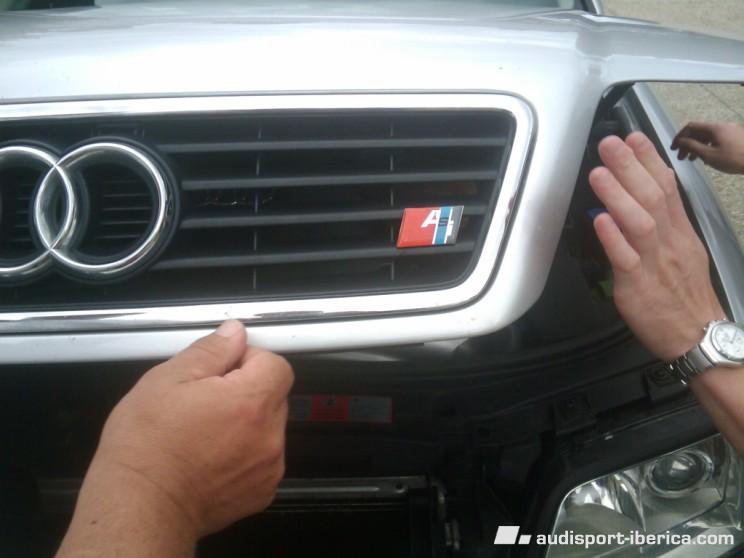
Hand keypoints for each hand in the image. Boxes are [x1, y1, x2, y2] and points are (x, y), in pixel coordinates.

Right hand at [60, 319, 293, 555]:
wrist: (139, 508)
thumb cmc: (146, 448)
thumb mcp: (167, 380)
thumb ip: (210, 350)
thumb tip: (234, 334)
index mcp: (251, 401)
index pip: (277, 364)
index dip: (250, 359)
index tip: (225, 367)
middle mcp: (268, 435)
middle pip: (274, 395)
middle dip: (246, 391)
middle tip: (206, 400)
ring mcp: (268, 467)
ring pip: (268, 428)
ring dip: (246, 423)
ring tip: (204, 433)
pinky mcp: (261, 491)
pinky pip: (263, 459)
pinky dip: (244, 454)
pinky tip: (210, 456)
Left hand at [589, 132, 725, 360]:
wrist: (697, 336)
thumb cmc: (684, 295)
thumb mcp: (683, 252)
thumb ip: (662, 226)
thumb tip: (636, 201)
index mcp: (680, 232)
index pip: (667, 189)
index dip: (649, 161)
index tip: (633, 137)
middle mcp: (669, 242)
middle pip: (652, 198)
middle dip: (630, 168)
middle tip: (610, 143)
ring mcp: (654, 263)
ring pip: (639, 223)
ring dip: (618, 195)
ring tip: (599, 172)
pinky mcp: (638, 286)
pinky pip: (625, 259)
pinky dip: (612, 238)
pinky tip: (599, 219)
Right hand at [671, 121, 743, 173]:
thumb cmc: (733, 159)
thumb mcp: (709, 154)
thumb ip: (692, 146)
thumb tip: (679, 141)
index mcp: (714, 128)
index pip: (690, 126)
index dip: (679, 136)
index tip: (673, 148)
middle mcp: (721, 126)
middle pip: (699, 131)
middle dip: (687, 143)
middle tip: (681, 158)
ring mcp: (730, 131)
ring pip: (707, 136)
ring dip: (697, 146)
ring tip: (692, 160)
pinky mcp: (735, 138)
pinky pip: (716, 140)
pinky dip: (707, 147)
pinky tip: (707, 158)